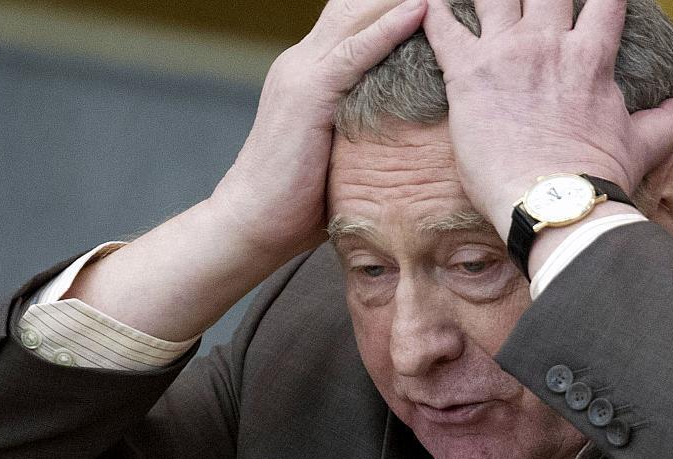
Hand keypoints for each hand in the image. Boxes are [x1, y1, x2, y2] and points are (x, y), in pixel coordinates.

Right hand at [210, 0, 426, 267]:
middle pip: (356, 4)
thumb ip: (365, 127)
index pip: (356, 19)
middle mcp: (303, 61)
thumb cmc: (298, 202)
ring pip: (356, 14)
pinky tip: (421, 10)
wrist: (251, 223)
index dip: (391, 3)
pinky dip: (388, 28)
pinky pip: (353, 51)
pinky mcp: (307, 94)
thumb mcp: (341, 151)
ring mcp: (301, 73)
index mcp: (312, 72)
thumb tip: (409, 137)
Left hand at [420, 0, 672, 235]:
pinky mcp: (468, 75)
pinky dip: (435, 16)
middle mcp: (548, 44)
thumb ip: (665, 121)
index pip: (604, 1)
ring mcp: (506, 55)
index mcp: (590, 56)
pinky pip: (444, 31)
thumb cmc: (598, 179)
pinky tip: (428, 6)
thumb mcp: (640, 145)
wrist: (555, 202)